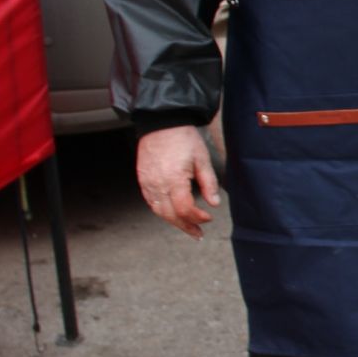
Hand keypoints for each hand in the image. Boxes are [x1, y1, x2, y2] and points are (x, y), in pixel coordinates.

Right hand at [136, 125, 220, 239]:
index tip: (208, 218)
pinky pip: (151, 202)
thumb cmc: (183, 138)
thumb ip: (209, 183)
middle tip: (198, 234)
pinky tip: (172, 214)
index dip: (197, 218)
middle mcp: (157, 184)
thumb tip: (214, 204)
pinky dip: (162, 211)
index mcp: (174, 179)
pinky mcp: (143, 180)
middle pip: (170, 214)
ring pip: (159, 211)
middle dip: (185, 226)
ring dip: (174, 222)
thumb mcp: (202, 158)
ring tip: (188, 228)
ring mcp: (147, 183)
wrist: (161, 123)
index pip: (184, 208)